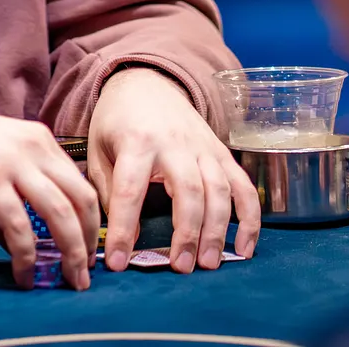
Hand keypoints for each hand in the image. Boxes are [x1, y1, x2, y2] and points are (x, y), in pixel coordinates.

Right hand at [0, 89, 99, 289]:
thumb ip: (11, 203)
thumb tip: (22, 245)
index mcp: (38, 139)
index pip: (80, 182)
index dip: (91, 221)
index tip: (89, 249)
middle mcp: (32, 146)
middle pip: (81, 198)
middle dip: (88, 240)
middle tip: (85, 273)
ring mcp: (11, 161)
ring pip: (59, 213)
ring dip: (70, 252)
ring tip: (70, 280)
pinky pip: (18, 227)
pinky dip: (26, 257)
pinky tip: (23, 275)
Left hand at [86, 67, 260, 273]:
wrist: (146, 81)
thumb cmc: (117, 121)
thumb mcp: (98, 148)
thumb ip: (106, 191)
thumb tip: (120, 239)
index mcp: (136, 141)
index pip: (129, 189)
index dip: (124, 228)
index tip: (118, 262)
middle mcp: (174, 144)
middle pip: (187, 191)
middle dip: (186, 233)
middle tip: (180, 267)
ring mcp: (203, 147)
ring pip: (219, 190)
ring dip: (217, 230)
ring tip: (208, 263)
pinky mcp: (222, 152)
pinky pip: (243, 186)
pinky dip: (250, 218)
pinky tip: (244, 248)